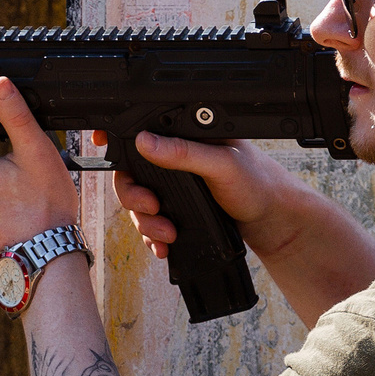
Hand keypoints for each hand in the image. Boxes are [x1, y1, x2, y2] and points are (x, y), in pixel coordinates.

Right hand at [101, 132, 306, 262]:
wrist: (272, 221)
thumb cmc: (257, 183)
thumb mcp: (222, 164)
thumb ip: (185, 153)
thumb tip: (145, 141)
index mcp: (185, 134)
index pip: (143, 128)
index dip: (117, 135)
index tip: (102, 145)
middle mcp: (175, 157)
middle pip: (131, 173)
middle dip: (135, 197)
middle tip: (152, 209)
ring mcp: (174, 184)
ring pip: (138, 202)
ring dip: (145, 223)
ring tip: (166, 236)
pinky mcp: (177, 208)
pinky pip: (150, 222)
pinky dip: (152, 237)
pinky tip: (163, 247)